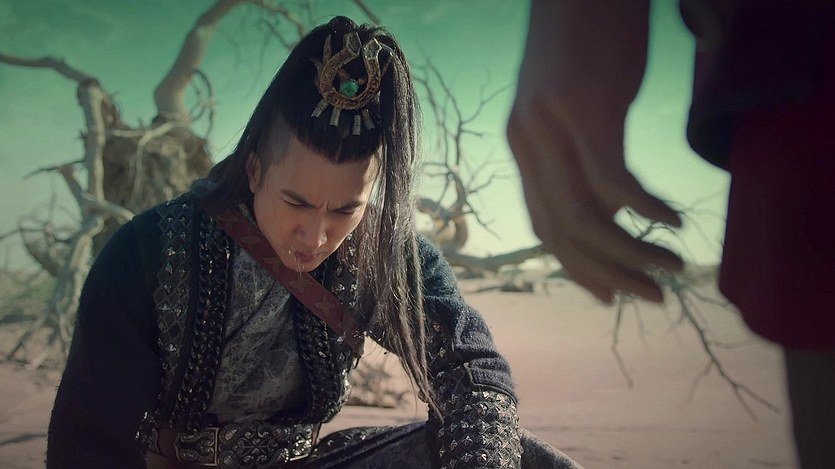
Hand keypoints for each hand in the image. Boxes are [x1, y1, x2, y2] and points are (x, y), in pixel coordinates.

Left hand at [507, 0, 682, 303]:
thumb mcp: (572, 105)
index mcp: (524, 145)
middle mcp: (529, 141)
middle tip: (650, 296)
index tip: (610, 294)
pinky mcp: (586, 107)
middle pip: (563, 232)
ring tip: (671, 268)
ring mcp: (552, 126)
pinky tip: (673, 222)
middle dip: (608, 274)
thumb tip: (611, 210)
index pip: (544, 225)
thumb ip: (579, 156)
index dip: (577, 269)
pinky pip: (613, 181)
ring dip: (632, 253)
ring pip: (587, 216)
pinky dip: (645, 210)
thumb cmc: (586, 42)